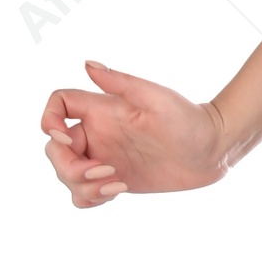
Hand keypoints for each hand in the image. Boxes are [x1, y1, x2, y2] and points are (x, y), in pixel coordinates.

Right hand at [41, 59, 229, 208]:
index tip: (66, 138)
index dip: (49, 120)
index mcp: (102, 109)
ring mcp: (105, 157)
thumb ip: (119, 82)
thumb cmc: (187, 118)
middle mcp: (99, 133)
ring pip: (67, 175)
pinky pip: (84, 194)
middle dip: (68, 166)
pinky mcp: (115, 179)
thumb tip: (86, 64)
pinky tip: (118, 190)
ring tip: (116, 184)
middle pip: (55, 149)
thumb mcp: (154, 97)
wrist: (212, 149)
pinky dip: (90, 197)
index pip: (58, 106)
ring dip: (82, 186)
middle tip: (104, 171)